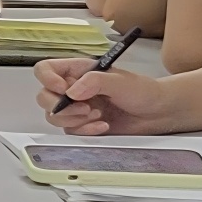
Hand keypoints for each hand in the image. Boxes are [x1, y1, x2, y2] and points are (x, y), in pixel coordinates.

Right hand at [36, 63, 161, 133]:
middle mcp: (73, 89)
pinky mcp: (83, 126)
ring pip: (55, 117)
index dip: (47, 79)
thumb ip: (94, 81)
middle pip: (44, 97)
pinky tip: (103, 125)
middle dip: (60, 106)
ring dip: (74, 120)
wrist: (157, 113)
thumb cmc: (142, 91)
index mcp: (78, 71)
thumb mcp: (119, 81)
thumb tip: (71, 91)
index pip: (46, 69)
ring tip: (97, 115)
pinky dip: (85, 131)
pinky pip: (71, 131)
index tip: (62, 89)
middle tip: (83, 108)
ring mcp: (77, 108)